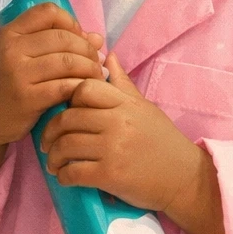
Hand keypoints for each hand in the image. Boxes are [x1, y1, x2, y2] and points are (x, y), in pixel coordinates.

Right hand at [0, 2, 105, 148]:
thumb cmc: (6, 82)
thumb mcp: (20, 55)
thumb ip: (55, 42)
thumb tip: (97, 38)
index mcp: (10, 32)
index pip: (48, 11)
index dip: (71, 22)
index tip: (78, 38)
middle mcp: (12, 49)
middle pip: (63, 37)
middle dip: (87, 49)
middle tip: (96, 60)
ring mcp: (18, 74)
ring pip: (67, 61)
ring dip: (89, 68)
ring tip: (96, 75)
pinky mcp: (27, 99)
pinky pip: (64, 86)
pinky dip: (80, 87)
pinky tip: (84, 90)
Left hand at [38, 54, 224, 233]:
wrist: (185, 178)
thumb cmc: (163, 141)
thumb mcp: (145, 107)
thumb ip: (122, 84)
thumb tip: (107, 55)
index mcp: (125, 103)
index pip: (84, 89)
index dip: (69, 99)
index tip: (66, 114)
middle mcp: (118, 122)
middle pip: (68, 118)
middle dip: (51, 133)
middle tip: (47, 143)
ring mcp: (114, 148)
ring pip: (66, 146)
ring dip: (53, 157)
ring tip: (54, 163)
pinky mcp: (111, 175)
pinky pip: (73, 172)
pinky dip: (63, 176)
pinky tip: (65, 177)